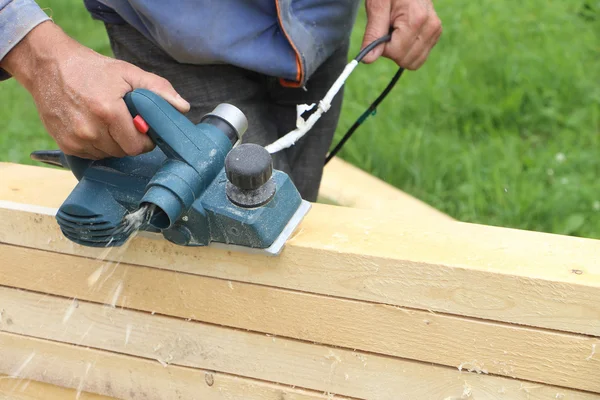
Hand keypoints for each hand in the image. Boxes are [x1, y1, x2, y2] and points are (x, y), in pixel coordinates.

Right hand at [0, 21, 189, 158]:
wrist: (50, 66)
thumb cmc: (93, 69)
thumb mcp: (129, 73)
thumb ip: (158, 90)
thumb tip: (183, 107)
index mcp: (108, 112)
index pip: (137, 146)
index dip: (145, 140)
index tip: (144, 129)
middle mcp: (90, 129)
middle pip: (124, 151)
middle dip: (130, 140)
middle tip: (126, 121)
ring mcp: (76, 139)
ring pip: (109, 154)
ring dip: (114, 143)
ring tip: (108, 121)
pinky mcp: (66, 145)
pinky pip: (93, 155)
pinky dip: (98, 144)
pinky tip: (94, 126)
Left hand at [360, 0, 441, 69]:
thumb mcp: (377, 7)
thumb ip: (373, 34)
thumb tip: (368, 60)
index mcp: (417, 19)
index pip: (396, 53)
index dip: (383, 47)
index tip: (382, 30)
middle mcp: (431, 26)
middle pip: (406, 60)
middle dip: (392, 51)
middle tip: (389, 30)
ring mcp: (435, 31)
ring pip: (414, 62)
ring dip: (400, 52)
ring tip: (397, 31)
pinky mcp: (435, 34)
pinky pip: (419, 57)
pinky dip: (408, 51)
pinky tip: (404, 34)